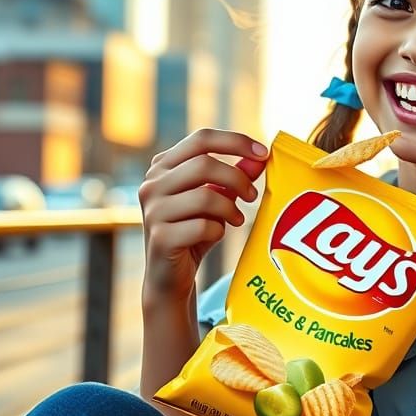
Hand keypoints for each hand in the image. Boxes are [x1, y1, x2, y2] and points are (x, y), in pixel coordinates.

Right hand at [139, 128, 267, 303]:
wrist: (169, 276)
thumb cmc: (194, 231)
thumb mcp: (216, 200)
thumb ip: (234, 176)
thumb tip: (260, 157)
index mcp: (163, 166)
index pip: (201, 138)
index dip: (235, 141)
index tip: (264, 153)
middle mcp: (152, 184)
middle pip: (204, 164)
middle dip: (237, 179)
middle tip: (253, 196)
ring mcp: (153, 211)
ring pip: (204, 196)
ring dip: (230, 208)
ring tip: (237, 219)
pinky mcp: (160, 238)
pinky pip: (202, 226)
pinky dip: (218, 231)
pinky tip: (217, 235)